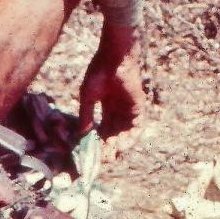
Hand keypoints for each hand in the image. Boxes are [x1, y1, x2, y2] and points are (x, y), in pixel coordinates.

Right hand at [78, 24, 145, 160]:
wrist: (113, 57)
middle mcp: (119, 111)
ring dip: (118, 146)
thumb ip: (86, 116)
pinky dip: (130, 139)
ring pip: (125, 134)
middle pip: (114, 135)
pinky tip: (121, 147)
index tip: (91, 154)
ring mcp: (129, 109)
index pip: (104, 130)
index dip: (98, 143)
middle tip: (101, 160)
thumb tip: (81, 136)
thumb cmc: (99, 71)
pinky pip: (137, 128)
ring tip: (110, 157)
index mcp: (107, 107)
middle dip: (108, 148)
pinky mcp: (138, 107)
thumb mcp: (88, 97)